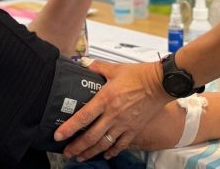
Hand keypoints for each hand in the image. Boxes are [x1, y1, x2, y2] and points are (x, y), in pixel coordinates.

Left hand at [55, 60, 170, 160]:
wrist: (161, 83)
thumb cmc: (140, 75)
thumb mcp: (115, 68)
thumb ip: (97, 67)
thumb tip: (84, 63)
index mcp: (106, 99)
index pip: (83, 117)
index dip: (69, 128)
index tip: (58, 136)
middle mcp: (113, 115)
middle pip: (91, 136)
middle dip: (76, 147)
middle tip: (67, 152)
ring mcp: (124, 124)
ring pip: (104, 144)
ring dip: (90, 152)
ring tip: (80, 157)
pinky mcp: (134, 129)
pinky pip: (121, 145)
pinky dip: (111, 151)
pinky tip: (105, 154)